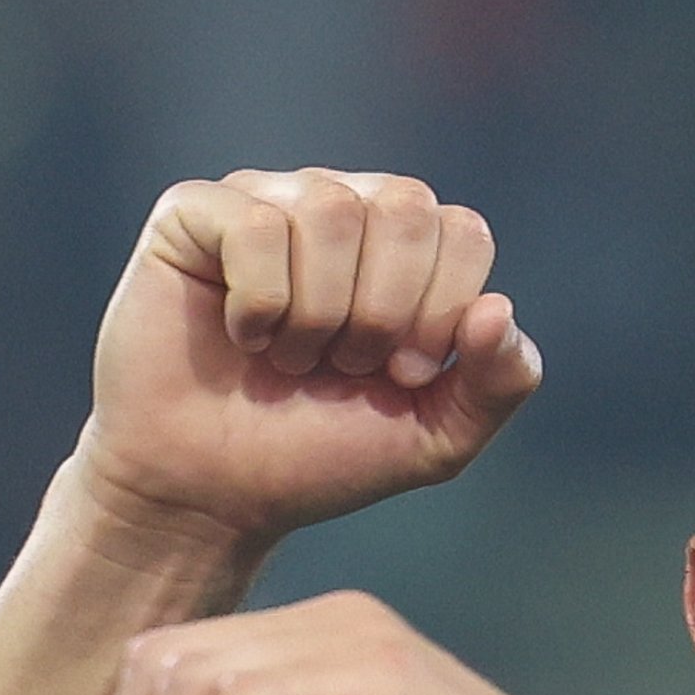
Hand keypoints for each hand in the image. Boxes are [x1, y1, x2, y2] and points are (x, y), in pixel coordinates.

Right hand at [80, 169, 539, 553]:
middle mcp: (339, 207)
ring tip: (288, 358)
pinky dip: (259, 304)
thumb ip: (495, 386)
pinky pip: (258, 226)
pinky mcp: (196, 212)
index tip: (402, 376)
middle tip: (341, 366)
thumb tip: (499, 310)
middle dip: (384, 313)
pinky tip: (241, 336)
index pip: (462, 231)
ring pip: (332, 211)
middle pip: (407, 207)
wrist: (212, 494)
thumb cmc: (316, 458)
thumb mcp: (431, 441)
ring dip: (317, 316)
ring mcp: (267, 200)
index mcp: (403, 249)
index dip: (441, 313)